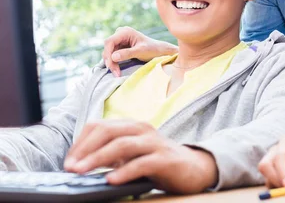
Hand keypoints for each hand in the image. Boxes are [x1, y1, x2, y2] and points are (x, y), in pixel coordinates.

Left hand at [63, 120, 216, 193]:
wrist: (195, 168)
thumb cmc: (159, 162)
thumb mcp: (132, 155)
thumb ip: (112, 154)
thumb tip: (81, 164)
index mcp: (132, 126)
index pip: (99, 126)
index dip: (80, 142)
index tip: (69, 161)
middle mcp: (142, 130)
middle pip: (108, 132)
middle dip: (85, 149)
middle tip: (70, 167)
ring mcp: (155, 143)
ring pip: (122, 145)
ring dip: (98, 159)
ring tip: (82, 172)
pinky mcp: (165, 159)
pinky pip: (141, 163)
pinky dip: (123, 171)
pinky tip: (110, 180)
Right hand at [102, 26, 177, 76]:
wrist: (159, 51)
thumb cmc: (152, 49)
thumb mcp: (141, 51)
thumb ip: (127, 53)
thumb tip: (113, 56)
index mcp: (125, 32)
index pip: (110, 42)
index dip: (108, 53)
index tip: (110, 65)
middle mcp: (120, 34)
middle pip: (108, 48)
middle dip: (110, 60)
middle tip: (115, 73)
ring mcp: (120, 40)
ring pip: (109, 52)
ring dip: (111, 63)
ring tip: (117, 73)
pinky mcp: (120, 47)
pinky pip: (113, 55)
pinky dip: (114, 63)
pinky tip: (117, 70)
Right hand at [258, 136, 284, 187]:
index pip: (280, 156)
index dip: (282, 172)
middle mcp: (277, 149)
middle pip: (265, 165)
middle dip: (275, 179)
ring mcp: (273, 161)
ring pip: (266, 176)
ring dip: (279, 185)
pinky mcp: (274, 172)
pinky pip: (270, 183)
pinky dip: (279, 188)